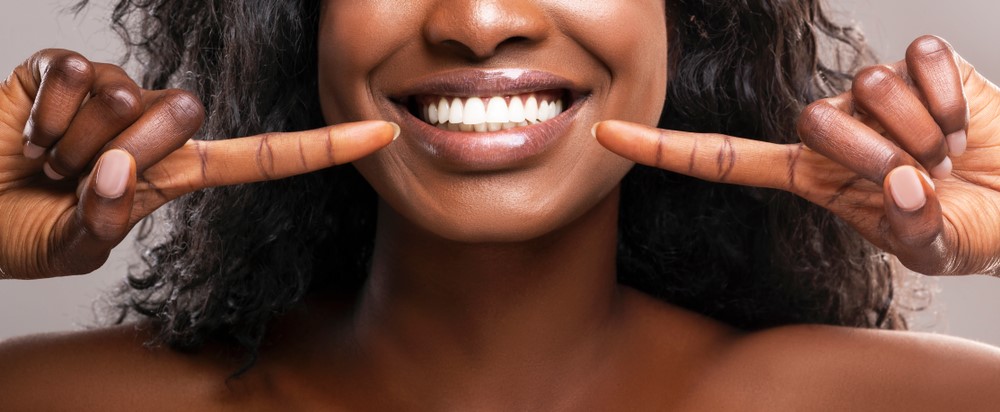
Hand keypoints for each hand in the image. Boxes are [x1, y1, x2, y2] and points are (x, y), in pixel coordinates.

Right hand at [0, 49, 397, 278]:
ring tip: (44, 159)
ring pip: (122, 97)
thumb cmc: (22, 230)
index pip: (263, 158)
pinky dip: (38, 111)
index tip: (382, 133)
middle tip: (72, 176)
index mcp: (176, 175)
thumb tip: (115, 170)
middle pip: (184, 114)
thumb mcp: (72, 246)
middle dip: (121, 152)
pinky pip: (71, 72)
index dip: (322, 149)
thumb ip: (103, 220)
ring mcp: (113, 93)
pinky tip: (26, 129)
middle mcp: (155, 128)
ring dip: (68, 141)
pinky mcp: (65, 68)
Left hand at [595, 35, 999, 275]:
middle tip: (919, 175)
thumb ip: (913, 229)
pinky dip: (951, 96)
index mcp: (813, 176)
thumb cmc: (967, 227)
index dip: (664, 149)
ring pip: (866, 86)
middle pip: (810, 119)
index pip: (723, 159)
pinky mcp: (919, 64)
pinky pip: (920, 60)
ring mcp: (871, 93)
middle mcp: (832, 128)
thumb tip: (903, 184)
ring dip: (921, 129)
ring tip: (946, 152)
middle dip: (870, 153)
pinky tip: (964, 119)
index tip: (605, 134)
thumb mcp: (934, 248)